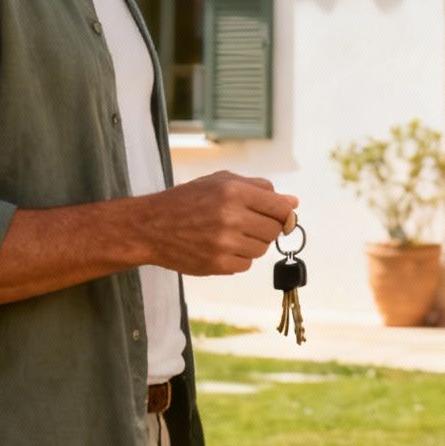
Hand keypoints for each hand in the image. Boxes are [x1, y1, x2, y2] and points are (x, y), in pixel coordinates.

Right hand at [142, 171, 297, 276]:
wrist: (151, 226)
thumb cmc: (189, 199)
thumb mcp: (221, 181)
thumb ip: (259, 188)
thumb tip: (293, 202)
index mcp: (234, 192)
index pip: (280, 208)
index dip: (287, 214)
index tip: (286, 217)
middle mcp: (231, 217)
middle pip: (274, 230)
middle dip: (268, 227)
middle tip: (250, 223)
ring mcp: (224, 243)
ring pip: (262, 249)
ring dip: (253, 243)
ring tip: (231, 233)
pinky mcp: (217, 265)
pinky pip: (246, 265)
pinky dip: (239, 257)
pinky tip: (221, 246)